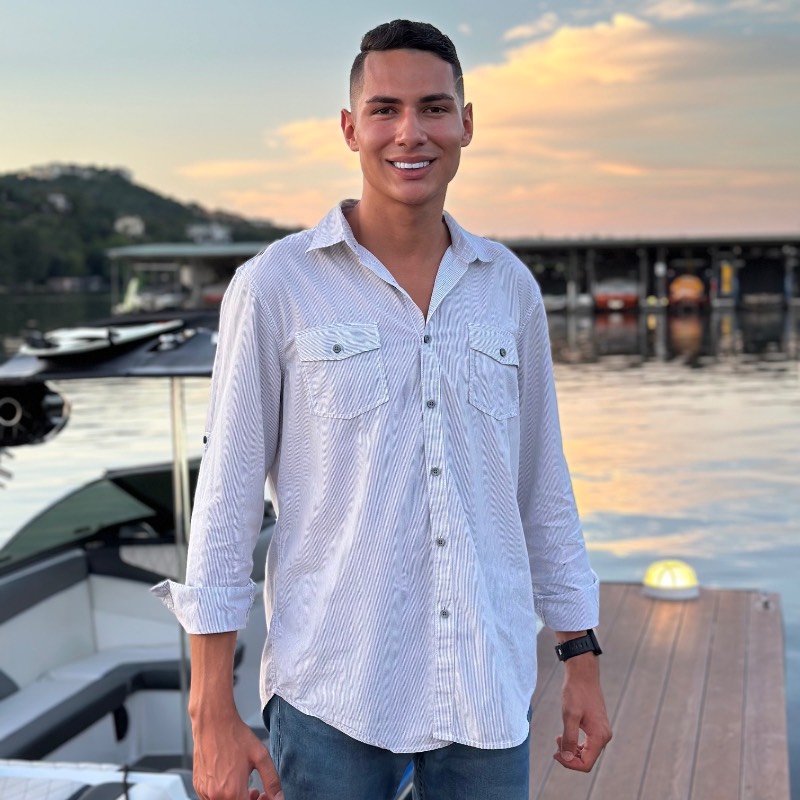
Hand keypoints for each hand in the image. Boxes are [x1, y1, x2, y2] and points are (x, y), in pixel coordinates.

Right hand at [192, 709, 282, 799]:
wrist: (213, 723)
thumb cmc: (235, 737)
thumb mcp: (260, 756)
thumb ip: (272, 781)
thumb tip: (279, 798)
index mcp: (233, 792)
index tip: (264, 796)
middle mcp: (216, 796)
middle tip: (256, 791)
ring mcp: (204, 792)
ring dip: (236, 799)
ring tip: (244, 784)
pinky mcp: (198, 786)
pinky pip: (212, 798)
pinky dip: (223, 795)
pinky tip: (230, 781)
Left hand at [553, 653, 611, 771]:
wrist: (583, 674)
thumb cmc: (576, 692)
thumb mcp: (569, 715)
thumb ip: (569, 738)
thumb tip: (566, 758)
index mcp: (599, 736)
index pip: (586, 764)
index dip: (569, 763)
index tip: (555, 753)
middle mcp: (604, 736)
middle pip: (586, 760)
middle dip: (569, 756)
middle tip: (555, 744)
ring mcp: (601, 731)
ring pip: (586, 752)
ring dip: (571, 750)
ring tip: (559, 738)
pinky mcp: (597, 726)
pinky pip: (587, 743)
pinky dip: (575, 743)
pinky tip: (564, 734)